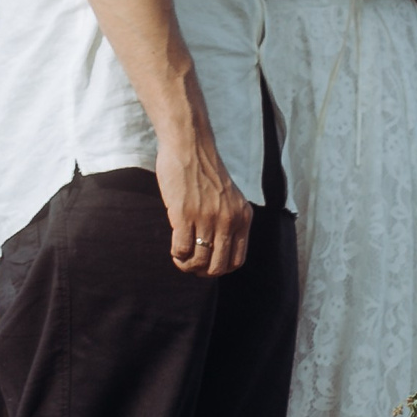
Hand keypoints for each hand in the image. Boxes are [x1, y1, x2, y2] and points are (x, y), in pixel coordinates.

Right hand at [158, 129, 252, 276]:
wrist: (189, 145)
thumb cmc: (204, 170)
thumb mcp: (229, 196)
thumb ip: (229, 219)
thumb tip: (217, 249)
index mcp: (242, 216)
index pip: (237, 260)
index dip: (220, 268)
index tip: (208, 264)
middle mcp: (228, 219)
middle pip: (218, 266)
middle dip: (202, 271)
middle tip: (191, 264)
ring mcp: (206, 218)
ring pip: (199, 261)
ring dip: (187, 265)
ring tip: (180, 257)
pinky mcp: (184, 214)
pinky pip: (182, 250)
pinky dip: (177, 255)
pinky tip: (174, 248)